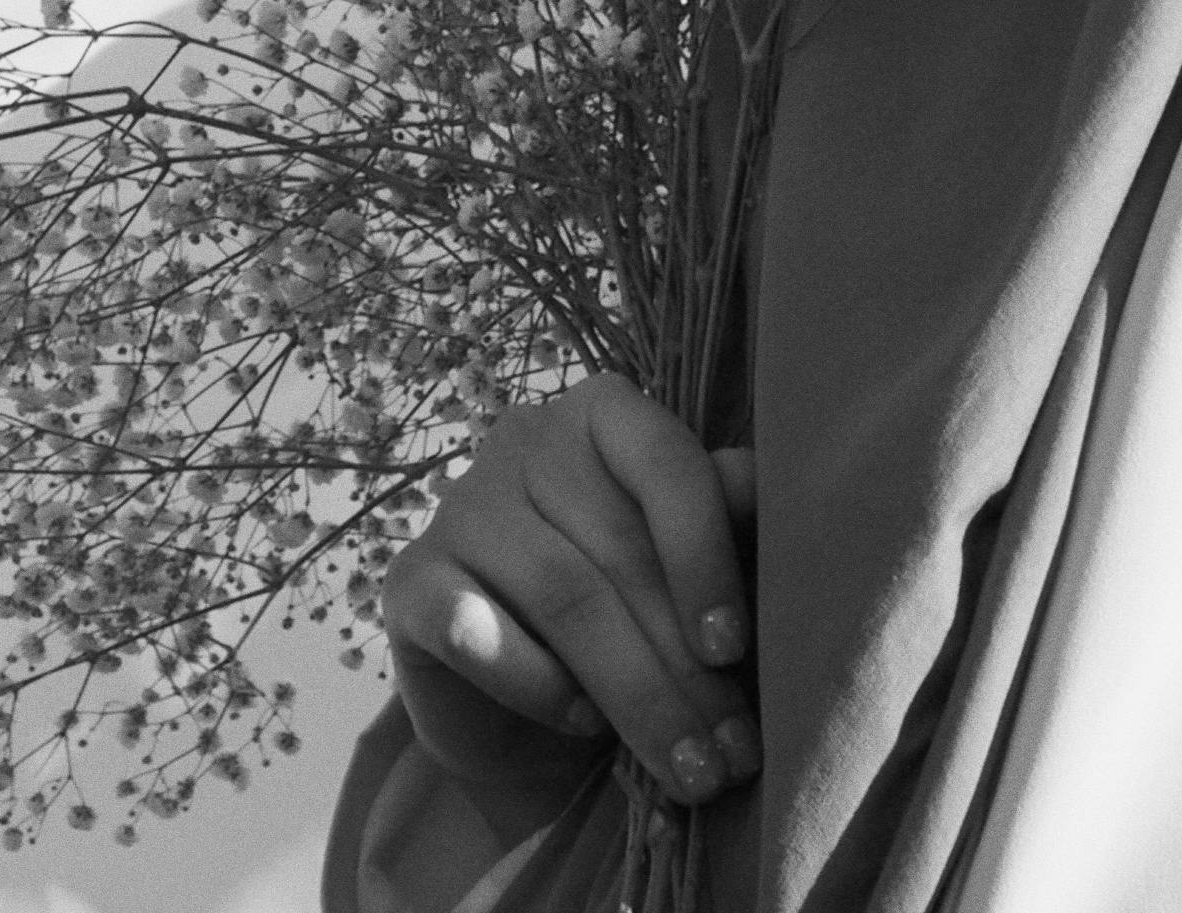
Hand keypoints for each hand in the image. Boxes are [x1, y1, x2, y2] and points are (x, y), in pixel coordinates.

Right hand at [383, 379, 759, 816]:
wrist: (524, 704)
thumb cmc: (628, 614)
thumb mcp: (685, 570)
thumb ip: (727, 521)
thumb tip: (771, 492)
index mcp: (605, 414)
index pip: (665, 461)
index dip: (705, 554)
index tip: (734, 649)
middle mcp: (525, 440)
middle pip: (617, 549)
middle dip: (683, 663)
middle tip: (730, 750)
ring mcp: (460, 506)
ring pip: (563, 597)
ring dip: (633, 693)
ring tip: (685, 766)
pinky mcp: (410, 581)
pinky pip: (476, 631)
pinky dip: (538, 685)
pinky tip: (582, 724)